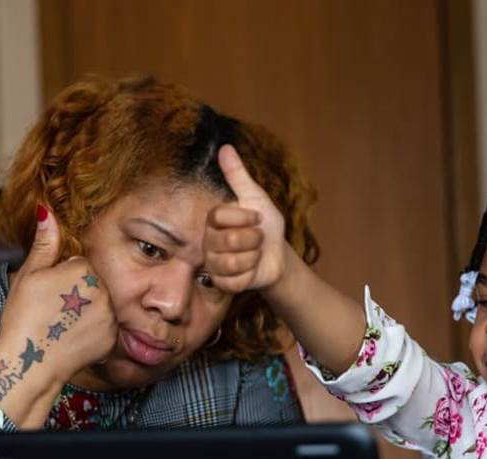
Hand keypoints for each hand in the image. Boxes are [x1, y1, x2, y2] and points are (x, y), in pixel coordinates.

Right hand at [0, 206, 116, 397]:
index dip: (61, 277)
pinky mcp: (112, 339)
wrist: (29, 363)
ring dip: (86, 312)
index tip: (48, 292)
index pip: (79, 264)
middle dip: (76, 293)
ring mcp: (111, 317)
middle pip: (93, 284)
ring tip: (62, 325)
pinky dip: (92, 333)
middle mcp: (104, 291)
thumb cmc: (23, 318)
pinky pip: (105, 328)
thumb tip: (47, 210)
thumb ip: (45, 243)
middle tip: (53, 310)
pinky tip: (72, 338)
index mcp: (85, 270)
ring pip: (100, 305)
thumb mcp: (29, 275)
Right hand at [204, 144, 292, 293]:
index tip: (257, 218)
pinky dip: (250, 274)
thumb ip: (238, 175)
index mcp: (214, 220)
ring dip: (253, 257)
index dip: (244, 217)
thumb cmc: (266, 225)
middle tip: (257, 238)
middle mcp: (209, 241)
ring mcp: (214, 264)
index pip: (219, 216)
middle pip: (228, 240)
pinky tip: (251, 269)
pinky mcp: (223, 283)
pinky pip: (235, 280)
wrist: (278, 255)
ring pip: (232, 262)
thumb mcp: (256, 197)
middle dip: (253, 239)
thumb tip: (225, 147)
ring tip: (255, 253)